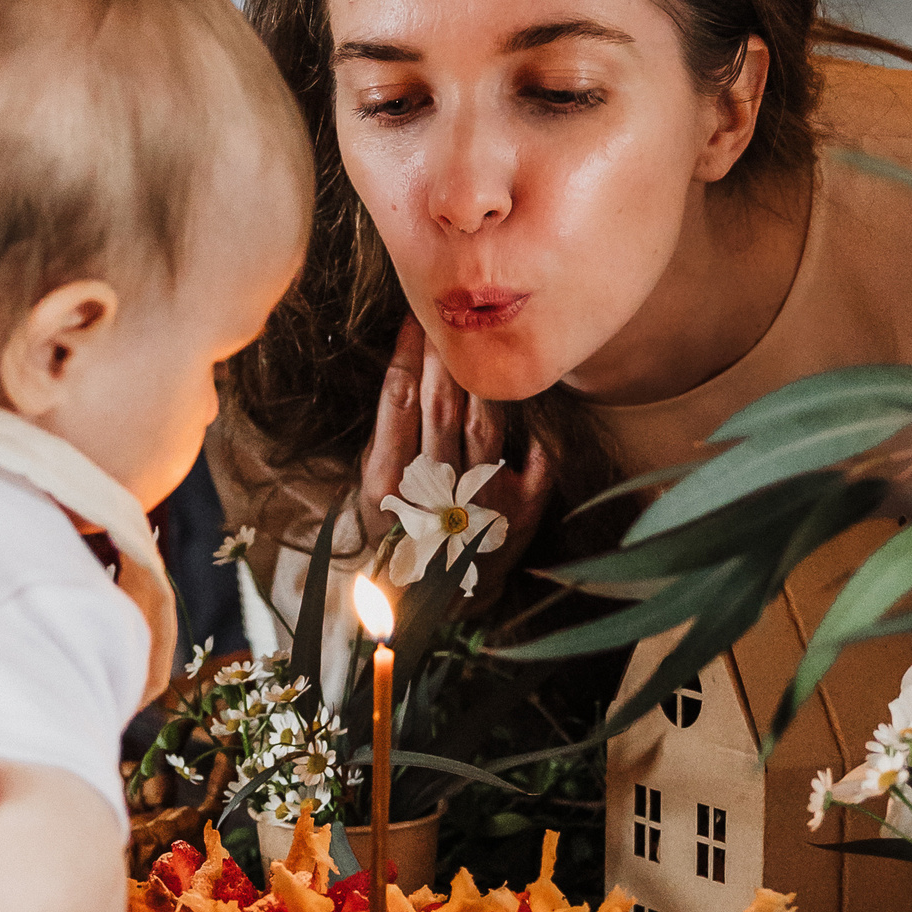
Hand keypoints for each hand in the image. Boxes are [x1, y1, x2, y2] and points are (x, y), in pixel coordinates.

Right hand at [357, 316, 553, 609]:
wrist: (436, 597)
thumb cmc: (400, 531)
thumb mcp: (374, 491)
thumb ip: (387, 439)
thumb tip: (403, 372)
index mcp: (390, 485)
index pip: (399, 404)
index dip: (407, 357)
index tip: (413, 321)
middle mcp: (436, 491)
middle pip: (441, 406)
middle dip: (442, 354)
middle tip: (445, 313)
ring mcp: (480, 502)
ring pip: (485, 423)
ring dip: (483, 376)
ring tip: (482, 338)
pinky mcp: (520, 512)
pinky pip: (537, 456)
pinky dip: (537, 426)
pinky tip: (533, 392)